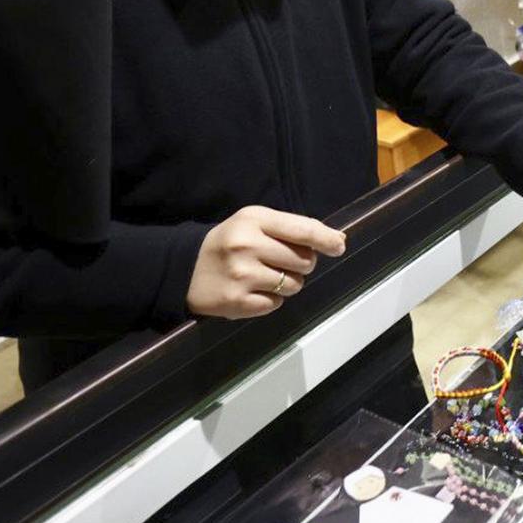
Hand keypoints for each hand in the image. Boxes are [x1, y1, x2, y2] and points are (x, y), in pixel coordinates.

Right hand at [189, 205, 346, 319]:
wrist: (184, 268)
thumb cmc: (230, 242)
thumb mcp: (254, 223)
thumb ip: (294, 228)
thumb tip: (338, 239)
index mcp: (253, 219)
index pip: (302, 229)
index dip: (326, 239)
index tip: (339, 246)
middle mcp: (247, 245)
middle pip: (305, 261)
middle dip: (302, 264)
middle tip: (281, 261)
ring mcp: (242, 275)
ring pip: (294, 285)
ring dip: (287, 283)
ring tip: (264, 276)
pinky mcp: (238, 302)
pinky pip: (276, 303)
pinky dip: (270, 299)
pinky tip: (253, 290)